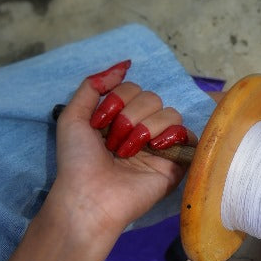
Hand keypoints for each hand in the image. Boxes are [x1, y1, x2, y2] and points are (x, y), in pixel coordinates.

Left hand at [47, 60, 194, 246]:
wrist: (90, 196)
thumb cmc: (78, 161)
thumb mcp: (73, 115)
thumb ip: (93, 85)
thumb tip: (124, 64)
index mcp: (120, 118)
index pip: (133, 88)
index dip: (116, 101)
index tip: (99, 125)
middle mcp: (142, 129)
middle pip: (152, 97)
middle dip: (130, 116)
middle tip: (114, 144)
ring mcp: (160, 146)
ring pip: (170, 113)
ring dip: (144, 128)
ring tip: (128, 153)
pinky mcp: (176, 164)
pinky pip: (187, 135)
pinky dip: (172, 135)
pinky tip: (156, 147)